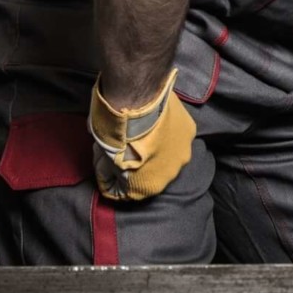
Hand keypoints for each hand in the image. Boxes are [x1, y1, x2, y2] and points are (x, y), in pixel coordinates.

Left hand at [87, 76, 196, 200]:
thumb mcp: (101, 156)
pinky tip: (158, 120)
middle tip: (126, 143)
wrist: (136, 102)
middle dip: (137, 162)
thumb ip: (107, 165)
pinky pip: (176, 136)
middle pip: (149, 172)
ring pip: (168, 154)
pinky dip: (168, 131)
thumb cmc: (114, 134)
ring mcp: (184, 152)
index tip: (103, 160)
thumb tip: (108, 161)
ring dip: (157, 147)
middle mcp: (170, 176)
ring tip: (145, 131)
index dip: (110, 175)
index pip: (121, 190)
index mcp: (146, 188)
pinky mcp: (190, 131)